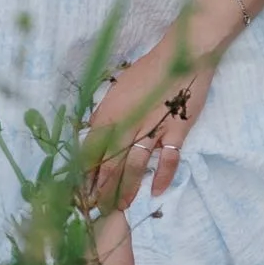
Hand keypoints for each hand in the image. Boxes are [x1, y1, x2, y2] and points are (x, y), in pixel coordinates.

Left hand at [84, 33, 215, 209]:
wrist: (183, 55)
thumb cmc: (149, 70)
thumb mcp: (118, 88)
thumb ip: (106, 112)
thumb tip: (93, 131)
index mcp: (110, 112)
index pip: (93, 148)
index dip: (86, 172)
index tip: (80, 191)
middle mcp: (128, 124)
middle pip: (111, 162)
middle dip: (102, 188)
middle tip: (96, 209)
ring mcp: (153, 129)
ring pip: (135, 166)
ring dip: (126, 189)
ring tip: (120, 207)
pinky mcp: (177, 132)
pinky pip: (168, 160)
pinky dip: (162, 177)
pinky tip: (155, 193)